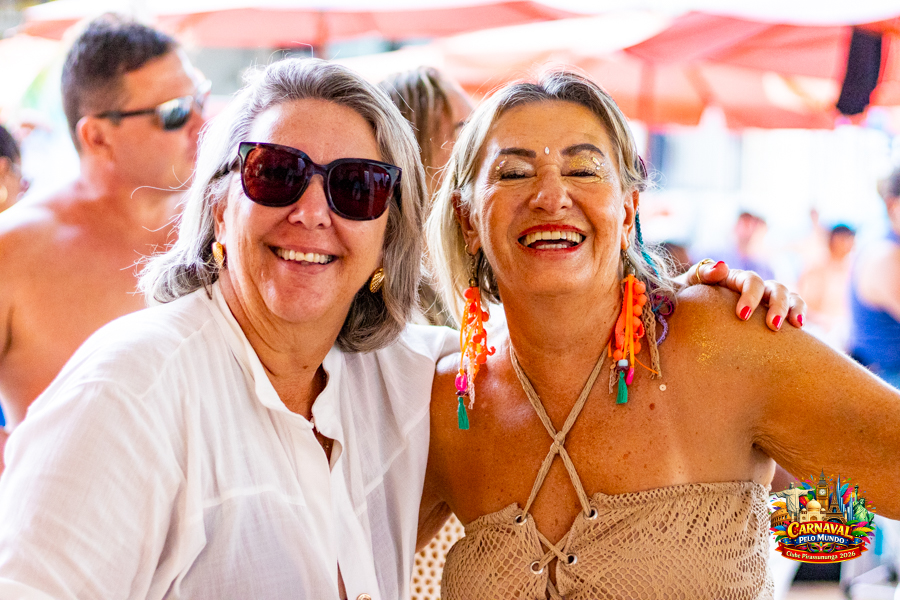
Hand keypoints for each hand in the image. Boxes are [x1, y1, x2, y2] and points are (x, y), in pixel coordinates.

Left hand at [683, 260, 805, 330]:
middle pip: (774, 288)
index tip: (743, 315)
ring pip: (788, 296)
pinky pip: (793, 308)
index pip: (750, 281)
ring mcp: (765, 299)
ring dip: (792, 308)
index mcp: (734, 278)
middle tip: (772, 326)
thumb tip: (723, 266)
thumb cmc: (688, 297)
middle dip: (776, 305)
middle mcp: (754, 287)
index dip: (750, 295)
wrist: (686, 313)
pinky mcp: (771, 312)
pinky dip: (798, 313)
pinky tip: (798, 328)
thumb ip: (704, 274)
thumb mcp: (690, 283)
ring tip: (794, 326)